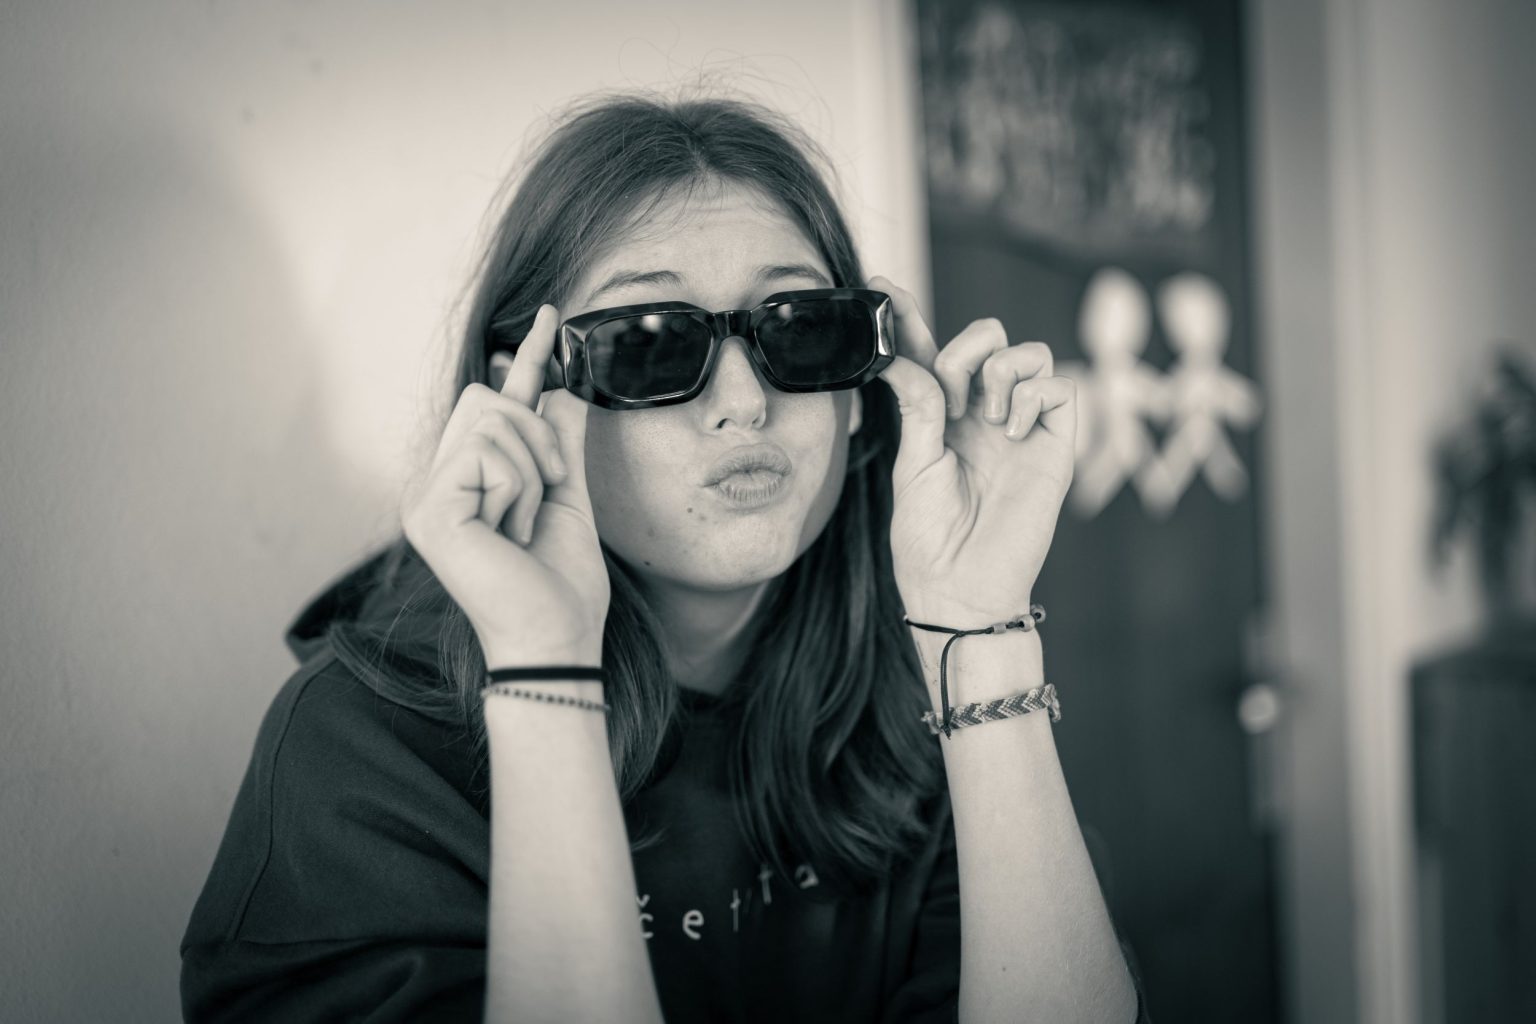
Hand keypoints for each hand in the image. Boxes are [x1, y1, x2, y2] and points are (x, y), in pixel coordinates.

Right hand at [401, 305, 608, 667]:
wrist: (557, 637)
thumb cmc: (561, 582)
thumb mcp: (569, 496)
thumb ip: (562, 443)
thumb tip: (564, 389)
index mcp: (465, 482)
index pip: (496, 404)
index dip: (527, 359)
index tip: (553, 316)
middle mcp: (436, 484)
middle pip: (488, 400)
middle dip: (537, 439)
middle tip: (547, 492)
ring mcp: (426, 497)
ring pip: (492, 421)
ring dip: (532, 470)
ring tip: (524, 524)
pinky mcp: (431, 508)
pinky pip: (489, 453)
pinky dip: (518, 487)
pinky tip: (510, 532)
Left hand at [869, 276, 1075, 624]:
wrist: (961, 587)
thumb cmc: (930, 538)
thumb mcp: (912, 465)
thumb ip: (916, 405)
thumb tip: (898, 354)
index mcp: (941, 417)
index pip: (930, 354)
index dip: (910, 317)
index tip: (881, 285)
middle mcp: (982, 414)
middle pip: (987, 338)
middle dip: (965, 351)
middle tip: (951, 399)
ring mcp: (1020, 426)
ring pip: (1027, 353)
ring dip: (999, 371)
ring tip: (982, 417)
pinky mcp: (1054, 444)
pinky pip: (1059, 387)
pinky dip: (1032, 396)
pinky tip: (1008, 430)